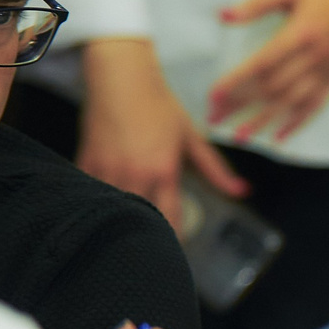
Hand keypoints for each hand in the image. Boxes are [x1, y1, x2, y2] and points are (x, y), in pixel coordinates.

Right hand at [79, 37, 245, 231]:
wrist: (121, 78)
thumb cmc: (159, 106)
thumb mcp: (191, 137)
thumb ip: (215, 169)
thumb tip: (243, 191)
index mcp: (163, 171)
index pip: (170, 219)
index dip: (175, 238)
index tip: (179, 251)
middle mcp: (134, 175)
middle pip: (140, 221)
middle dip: (149, 235)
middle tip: (155, 249)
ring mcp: (106, 171)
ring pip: (114, 211)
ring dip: (123, 222)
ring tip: (131, 235)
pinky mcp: (85, 163)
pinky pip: (90, 194)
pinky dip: (100, 203)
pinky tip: (106, 212)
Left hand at [207, 0, 328, 143]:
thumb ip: (256, 4)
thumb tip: (223, 16)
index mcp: (301, 33)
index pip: (262, 65)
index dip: (236, 82)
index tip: (214, 96)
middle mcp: (315, 57)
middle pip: (273, 89)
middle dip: (241, 105)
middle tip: (215, 118)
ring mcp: (328, 69)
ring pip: (292, 102)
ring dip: (264, 121)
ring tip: (241, 136)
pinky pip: (316, 104)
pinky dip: (297, 122)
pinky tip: (279, 136)